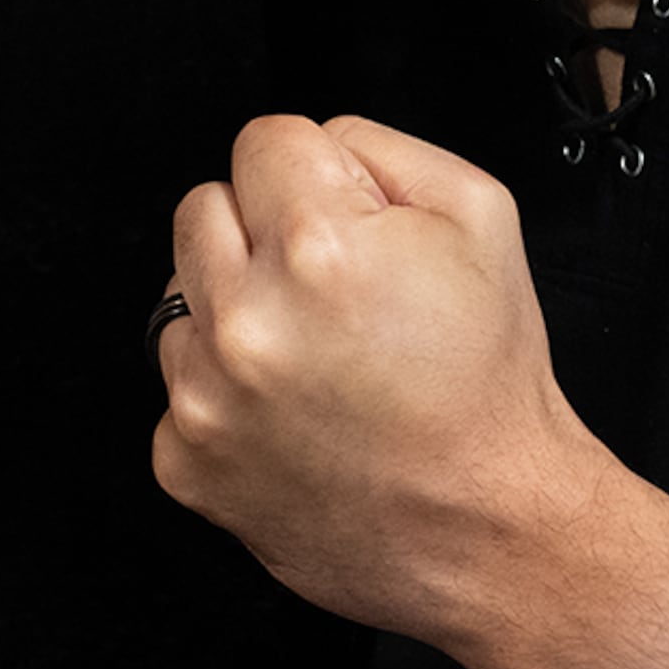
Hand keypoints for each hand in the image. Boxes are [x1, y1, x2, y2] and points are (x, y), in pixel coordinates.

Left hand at [152, 114, 612, 649]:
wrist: (489, 529)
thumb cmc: (487, 389)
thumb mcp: (479, 215)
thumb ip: (380, 149)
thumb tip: (316, 146)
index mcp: (317, 247)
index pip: (263, 140)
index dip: (316, 175)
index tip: (346, 224)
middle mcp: (248, 319)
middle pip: (204, 206)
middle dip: (263, 232)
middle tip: (332, 291)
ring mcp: (206, 396)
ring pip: (182, 295)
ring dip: (237, 312)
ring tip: (317, 358)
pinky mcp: (186, 460)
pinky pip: (178, 385)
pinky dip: (227, 393)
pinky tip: (294, 414)